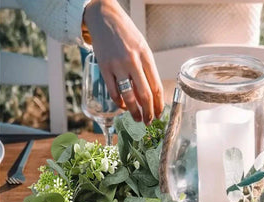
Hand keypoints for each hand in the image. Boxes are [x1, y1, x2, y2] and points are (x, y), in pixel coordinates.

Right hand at [82, 0, 163, 124]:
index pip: (156, 87)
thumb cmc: (126, 35)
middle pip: (144, 94)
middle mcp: (133, 62)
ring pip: (129, 96)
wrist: (104, 18)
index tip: (159, 114)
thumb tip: (148, 97)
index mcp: (146, 57)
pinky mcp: (104, 68)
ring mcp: (117, 65)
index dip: (159, 104)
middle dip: (148, 112)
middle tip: (149, 122)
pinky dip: (119, 102)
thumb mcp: (142, 49)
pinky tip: (123, 106)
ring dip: (134, 111)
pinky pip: (113, 92)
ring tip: (137, 118)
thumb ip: (146, 71)